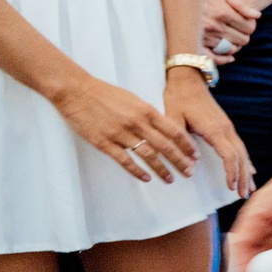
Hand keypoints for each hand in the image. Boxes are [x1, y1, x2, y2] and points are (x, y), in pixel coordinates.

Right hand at [48, 71, 195, 182]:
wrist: (76, 91)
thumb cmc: (105, 94)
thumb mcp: (133, 99)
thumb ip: (148, 114)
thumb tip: (162, 128)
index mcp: (146, 110)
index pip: (173, 131)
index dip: (186, 145)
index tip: (194, 155)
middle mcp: (137, 122)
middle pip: (164, 146)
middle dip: (179, 161)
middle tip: (189, 172)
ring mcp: (120, 133)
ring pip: (147, 155)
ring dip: (161, 169)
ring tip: (171, 179)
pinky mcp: (103, 142)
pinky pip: (124, 160)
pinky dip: (137, 171)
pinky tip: (146, 178)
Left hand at [163, 67, 252, 194]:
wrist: (188, 79)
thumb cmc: (178, 98)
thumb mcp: (173, 118)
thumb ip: (180, 141)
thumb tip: (190, 165)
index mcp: (214, 128)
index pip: (229, 155)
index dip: (231, 172)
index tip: (231, 187)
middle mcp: (225, 128)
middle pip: (240, 156)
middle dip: (244, 177)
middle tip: (244, 195)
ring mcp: (228, 127)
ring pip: (243, 152)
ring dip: (247, 171)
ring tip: (250, 188)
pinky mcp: (226, 126)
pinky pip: (239, 146)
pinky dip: (245, 160)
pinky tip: (249, 170)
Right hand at [202, 0, 260, 60]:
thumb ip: (241, 3)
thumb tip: (257, 15)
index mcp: (222, 13)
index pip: (249, 27)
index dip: (251, 24)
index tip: (248, 21)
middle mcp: (214, 27)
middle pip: (242, 39)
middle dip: (244, 34)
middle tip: (240, 28)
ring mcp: (205, 37)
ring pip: (231, 49)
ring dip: (235, 44)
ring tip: (232, 37)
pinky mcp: (196, 45)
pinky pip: (214, 58)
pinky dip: (224, 59)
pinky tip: (230, 57)